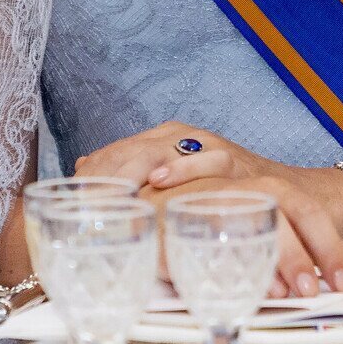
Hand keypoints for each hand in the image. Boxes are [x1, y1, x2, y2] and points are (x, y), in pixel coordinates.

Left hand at [74, 122, 284, 191]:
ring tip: (105, 197)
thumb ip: (131, 174)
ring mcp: (204, 144)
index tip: (64, 204)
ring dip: (131, 173)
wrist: (279, 192)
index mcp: (158, 140)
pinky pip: (204, 162)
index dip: (87, 178)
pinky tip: (159, 181)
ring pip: (158, 153)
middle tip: (77, 206)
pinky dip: (181, 170)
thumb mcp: (170, 180)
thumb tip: (83, 165)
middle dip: (101, 179)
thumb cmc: (215, 192)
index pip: (111, 155)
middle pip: (128, 152)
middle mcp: (177, 136)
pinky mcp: (231, 159)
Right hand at [138, 173, 342, 298]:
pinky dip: (229, 262)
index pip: (312, 214)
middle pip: (284, 215)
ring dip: (269, 260)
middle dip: (301, 256)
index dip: (332, 249)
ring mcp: (223, 198)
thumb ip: (324, 250)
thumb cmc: (235, 217)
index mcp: (277, 189)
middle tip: (314, 293)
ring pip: (252, 224)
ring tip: (285, 293)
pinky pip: (214, 237)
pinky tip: (242, 286)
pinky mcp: (191, 214)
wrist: (172, 197)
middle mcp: (253, 188)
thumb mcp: (283, 228)